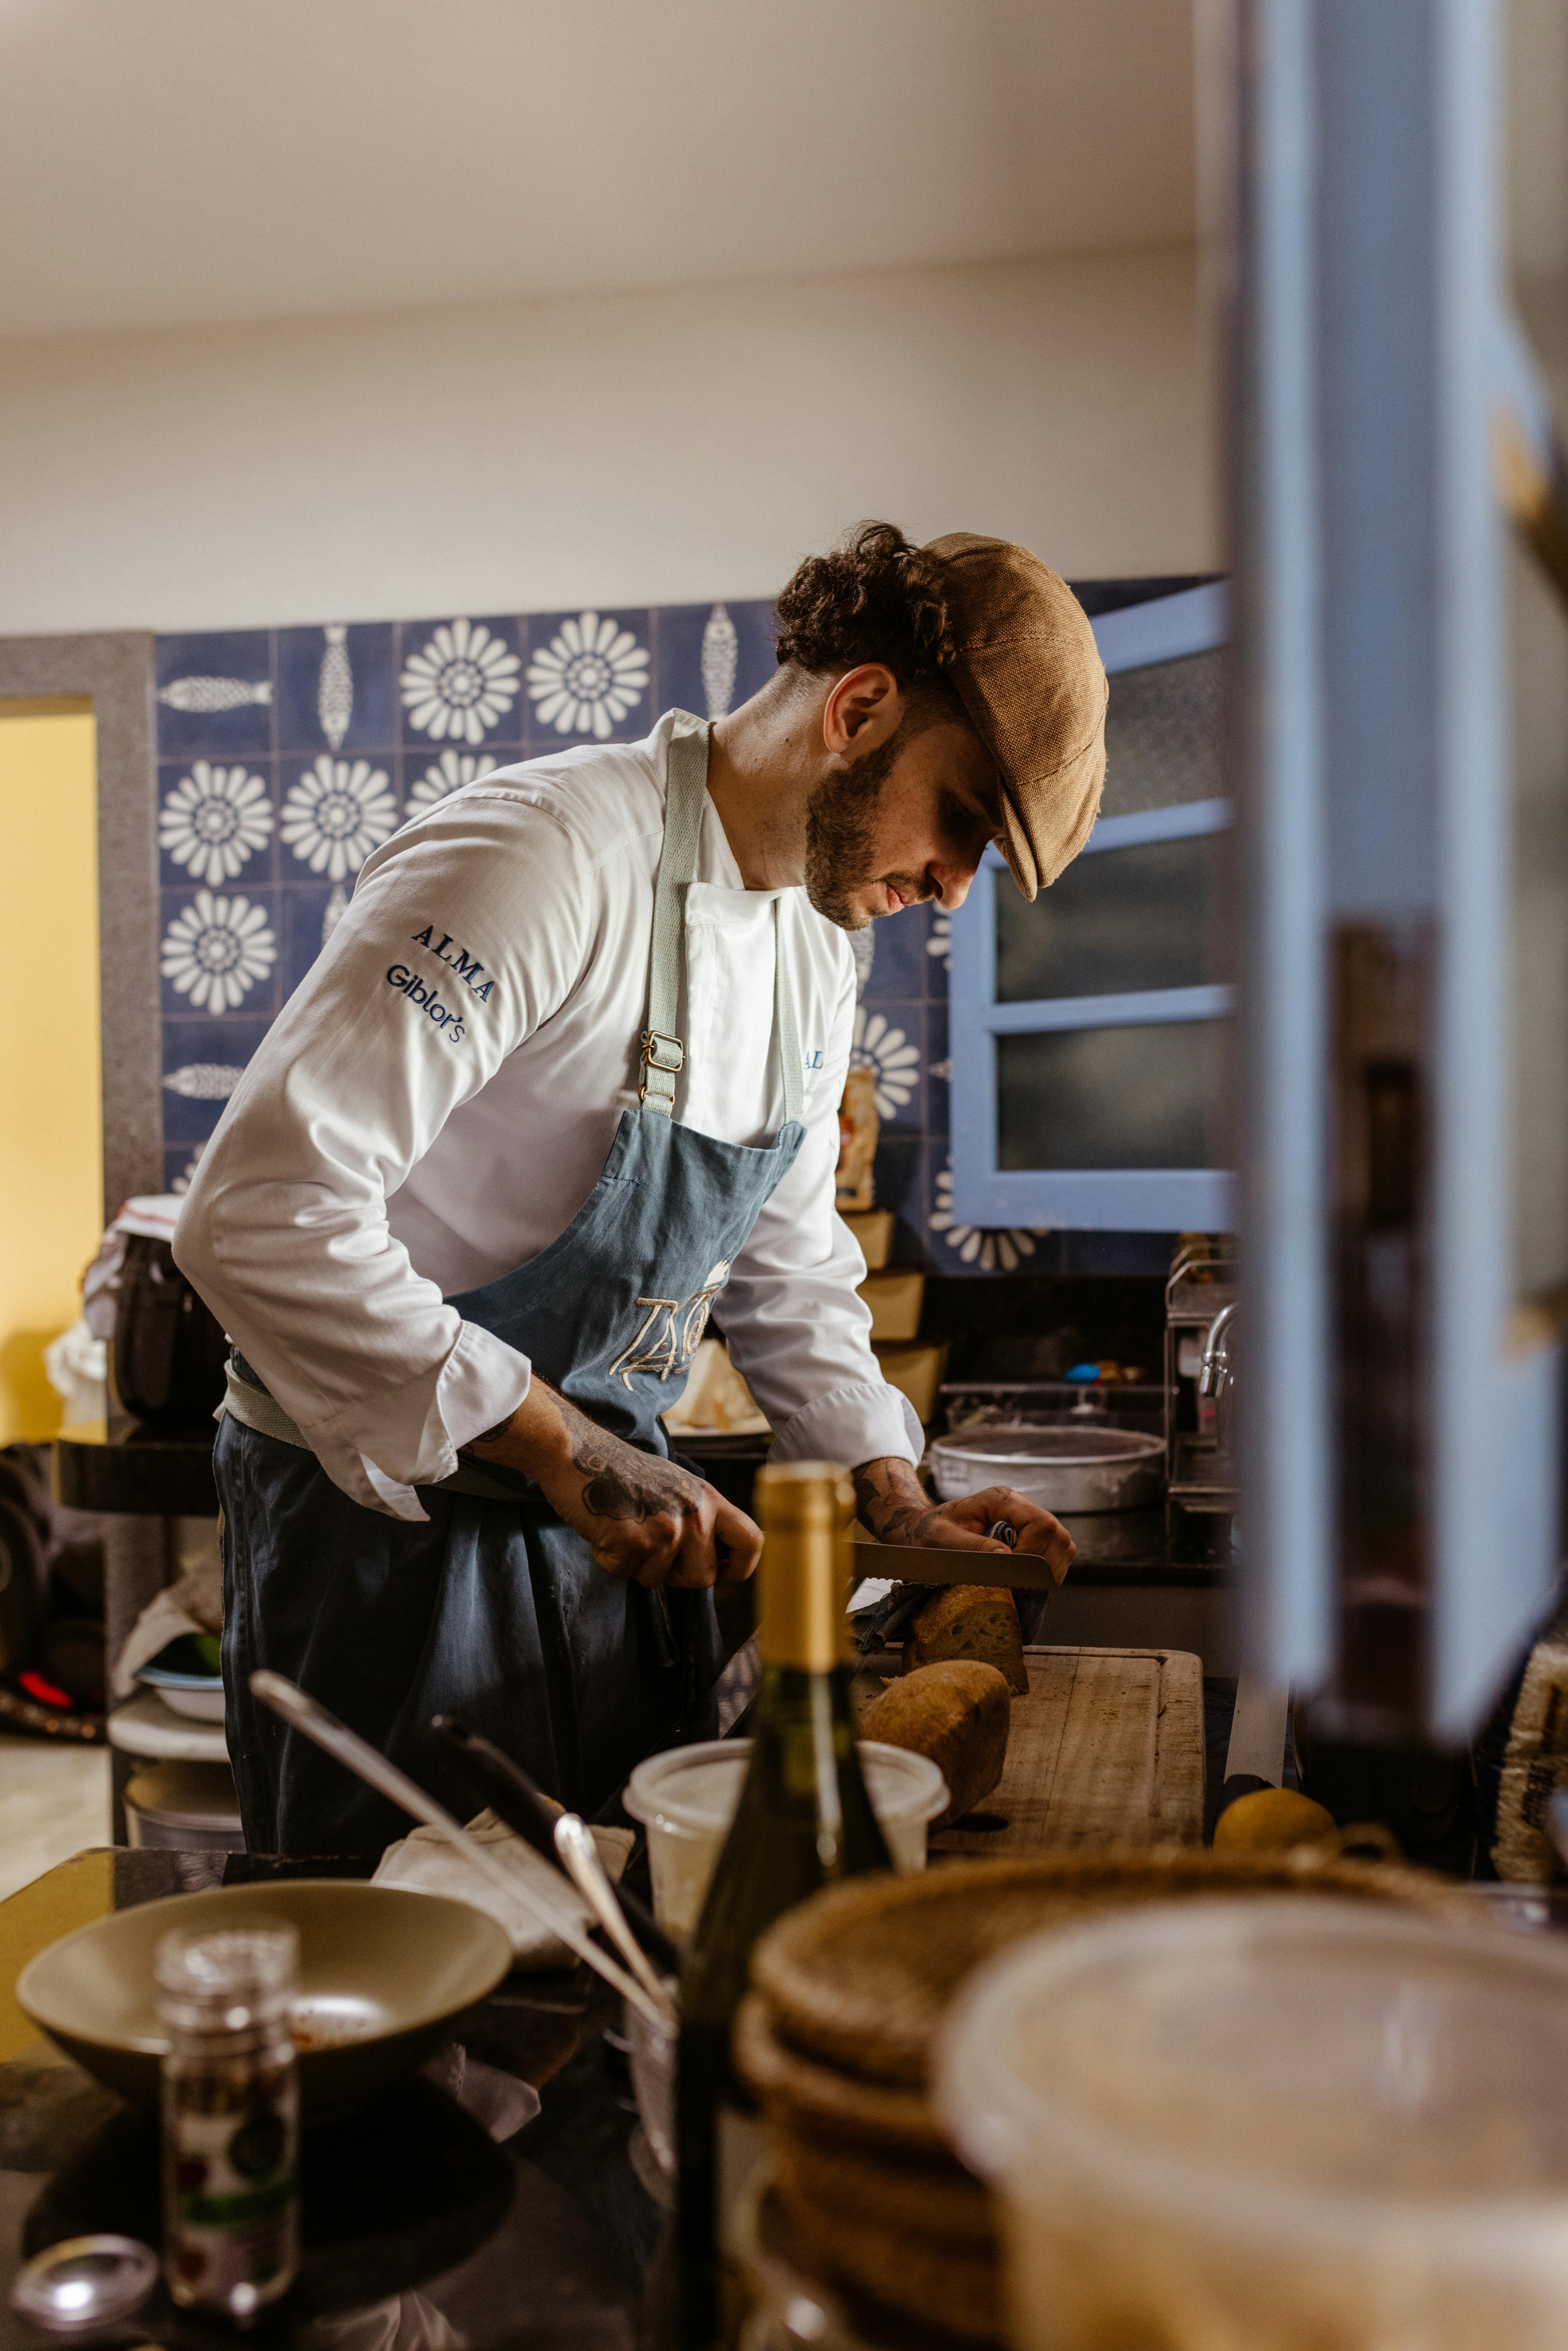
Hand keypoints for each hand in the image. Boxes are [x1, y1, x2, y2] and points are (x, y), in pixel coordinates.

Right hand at [462, 1380, 761, 1590]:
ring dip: (637, 1565)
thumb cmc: (619, 1471)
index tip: (721, 1574)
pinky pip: (625, 1574)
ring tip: (622, 1528)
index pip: (752, 1541)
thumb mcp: (675, 1486)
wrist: (577, 1451)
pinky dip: (609, 1560)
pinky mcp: (635, 1541)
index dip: (741, 1567)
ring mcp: (666, 1527)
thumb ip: (697, 1517)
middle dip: (675, 1575)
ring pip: (660, 1581)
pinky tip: (603, 1530)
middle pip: (704, 1577)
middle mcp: (694, 1512)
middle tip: (648, 1546)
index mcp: (708, 1497)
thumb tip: (714, 1560)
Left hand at [851, 1458, 1075, 1585]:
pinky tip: (1023, 1582)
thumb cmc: (929, 1532)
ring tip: (1020, 1584)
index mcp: (1002, 1499)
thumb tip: (1007, 1557)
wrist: (924, 1529)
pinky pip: (1055, 1555)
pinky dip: (1045, 1573)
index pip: (1040, 1524)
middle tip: (1017, 1584)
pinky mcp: (1030, 1537)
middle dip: (1043, 1566)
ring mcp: (1028, 1521)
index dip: (1033, 1552)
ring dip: (1047, 1571)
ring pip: (1062, 1546)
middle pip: (1058, 1535)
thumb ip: (973, 1546)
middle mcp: (1020, 1507)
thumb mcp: (942, 1539)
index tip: (1010, 1571)